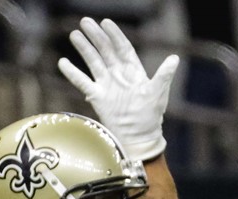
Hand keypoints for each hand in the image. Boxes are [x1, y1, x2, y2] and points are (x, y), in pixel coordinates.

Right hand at [58, 17, 179, 160]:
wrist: (137, 137)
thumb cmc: (150, 116)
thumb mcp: (158, 93)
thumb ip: (163, 75)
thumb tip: (174, 59)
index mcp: (133, 71)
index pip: (122, 47)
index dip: (114, 35)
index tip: (106, 22)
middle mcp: (118, 74)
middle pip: (105, 50)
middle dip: (96, 36)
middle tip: (85, 21)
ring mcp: (106, 84)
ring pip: (93, 62)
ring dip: (84, 48)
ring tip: (74, 34)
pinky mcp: (97, 97)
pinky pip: (82, 82)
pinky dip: (72, 73)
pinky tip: (63, 62)